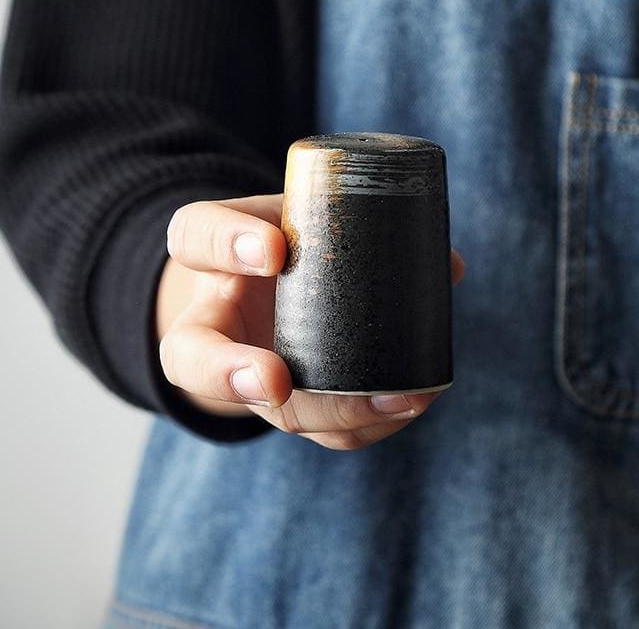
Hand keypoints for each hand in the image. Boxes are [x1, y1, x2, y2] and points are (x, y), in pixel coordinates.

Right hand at [157, 194, 465, 450]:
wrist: (263, 284)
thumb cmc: (291, 239)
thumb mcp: (314, 211)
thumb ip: (371, 226)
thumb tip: (448, 266)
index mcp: (210, 256)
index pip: (195, 236)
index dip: (225, 244)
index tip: (273, 249)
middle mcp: (211, 322)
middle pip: (190, 358)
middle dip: (230, 374)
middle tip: (276, 381)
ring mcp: (244, 372)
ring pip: (259, 410)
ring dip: (325, 413)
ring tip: (395, 398)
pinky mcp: (285, 403)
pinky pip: (313, 427)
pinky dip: (361, 423)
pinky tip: (405, 406)